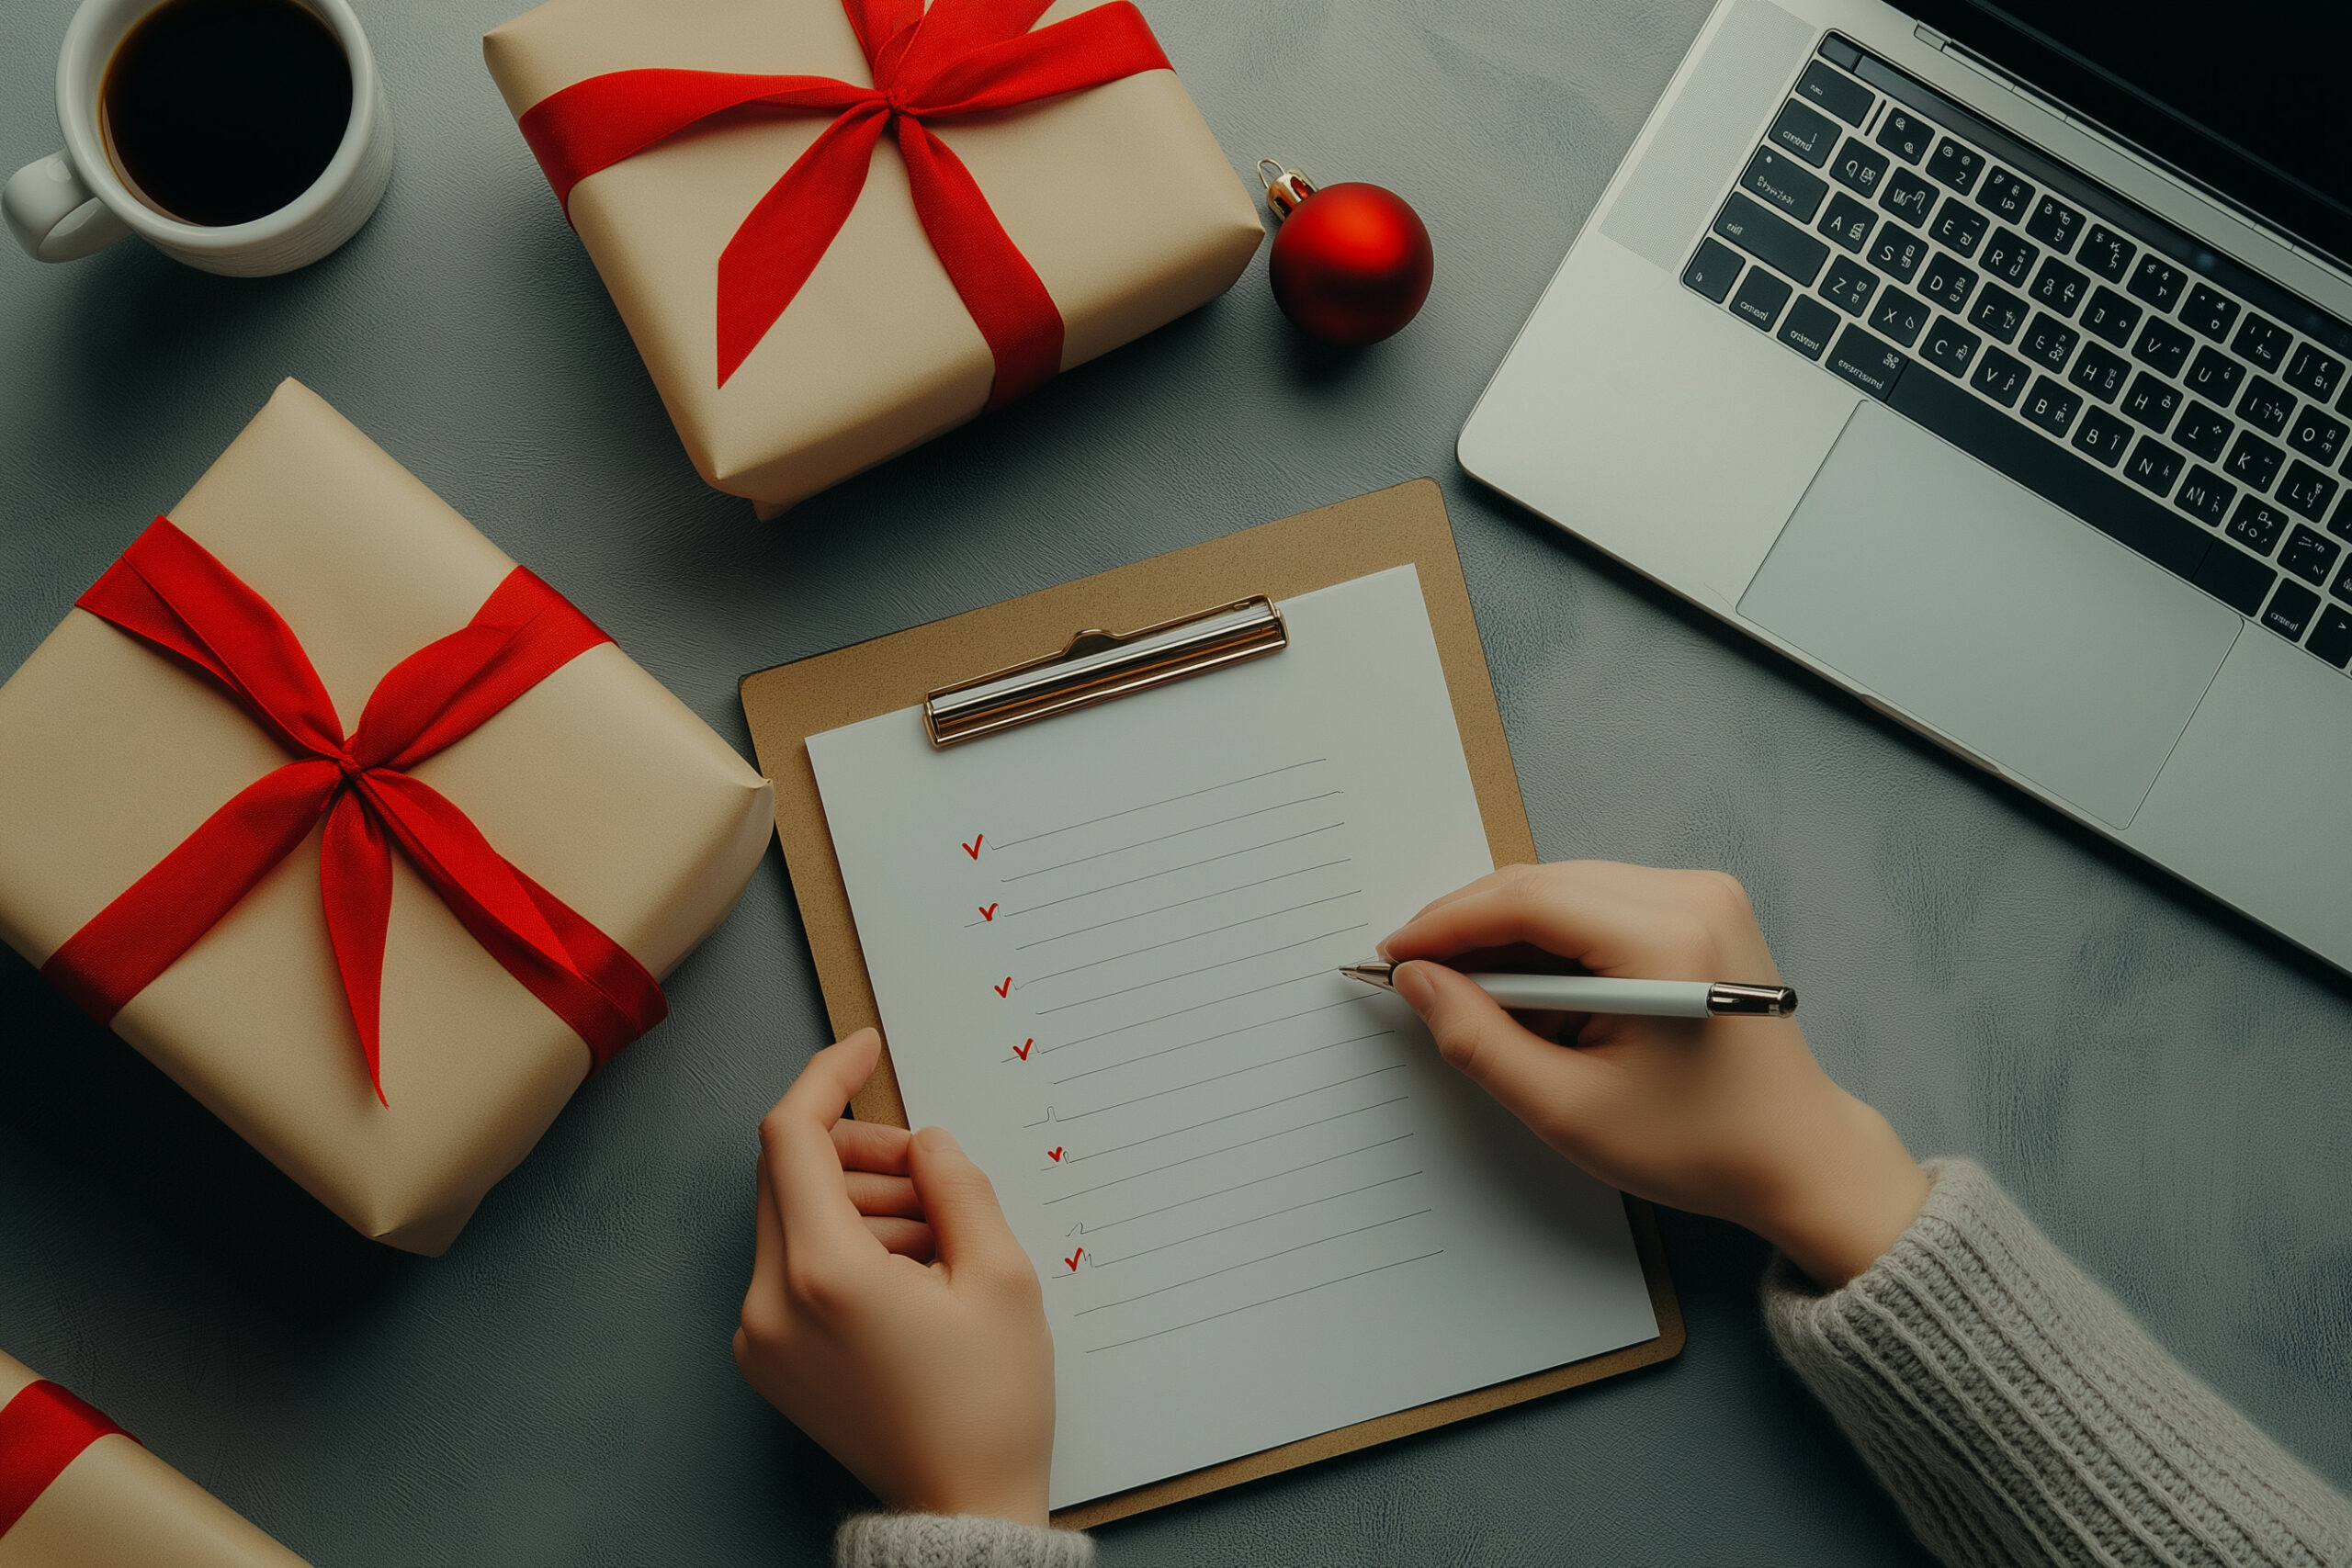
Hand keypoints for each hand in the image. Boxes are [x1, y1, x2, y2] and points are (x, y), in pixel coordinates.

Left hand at [734, 1030, 1053, 1523]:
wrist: (961, 1509)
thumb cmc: (989, 1403)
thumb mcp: (1001, 1276)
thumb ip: (958, 1184)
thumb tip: (925, 1143)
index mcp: (823, 1274)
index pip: (792, 1135)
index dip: (828, 1076)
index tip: (865, 1048)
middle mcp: (769, 1301)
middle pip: (790, 1173)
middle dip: (860, 1150)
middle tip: (931, 1171)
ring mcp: (759, 1336)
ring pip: (793, 1217)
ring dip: (859, 1200)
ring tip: (937, 1238)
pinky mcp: (767, 1358)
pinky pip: (793, 1265)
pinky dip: (844, 1246)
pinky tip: (909, 1274)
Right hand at [1381, 863, 1928, 1287]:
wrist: (1800, 1157)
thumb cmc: (1700, 1146)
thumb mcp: (1569, 1110)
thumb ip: (1480, 1040)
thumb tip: (1419, 982)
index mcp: (1666, 943)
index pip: (1527, 901)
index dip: (1447, 924)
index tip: (1395, 955)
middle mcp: (1692, 897)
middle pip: (1544, 884)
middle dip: (1471, 926)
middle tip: (1417, 974)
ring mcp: (1704, 895)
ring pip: (1567, 887)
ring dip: (1510, 932)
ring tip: (1470, 990)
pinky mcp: (1703, 907)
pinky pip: (1601, 900)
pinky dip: (1552, 937)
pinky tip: (1527, 986)